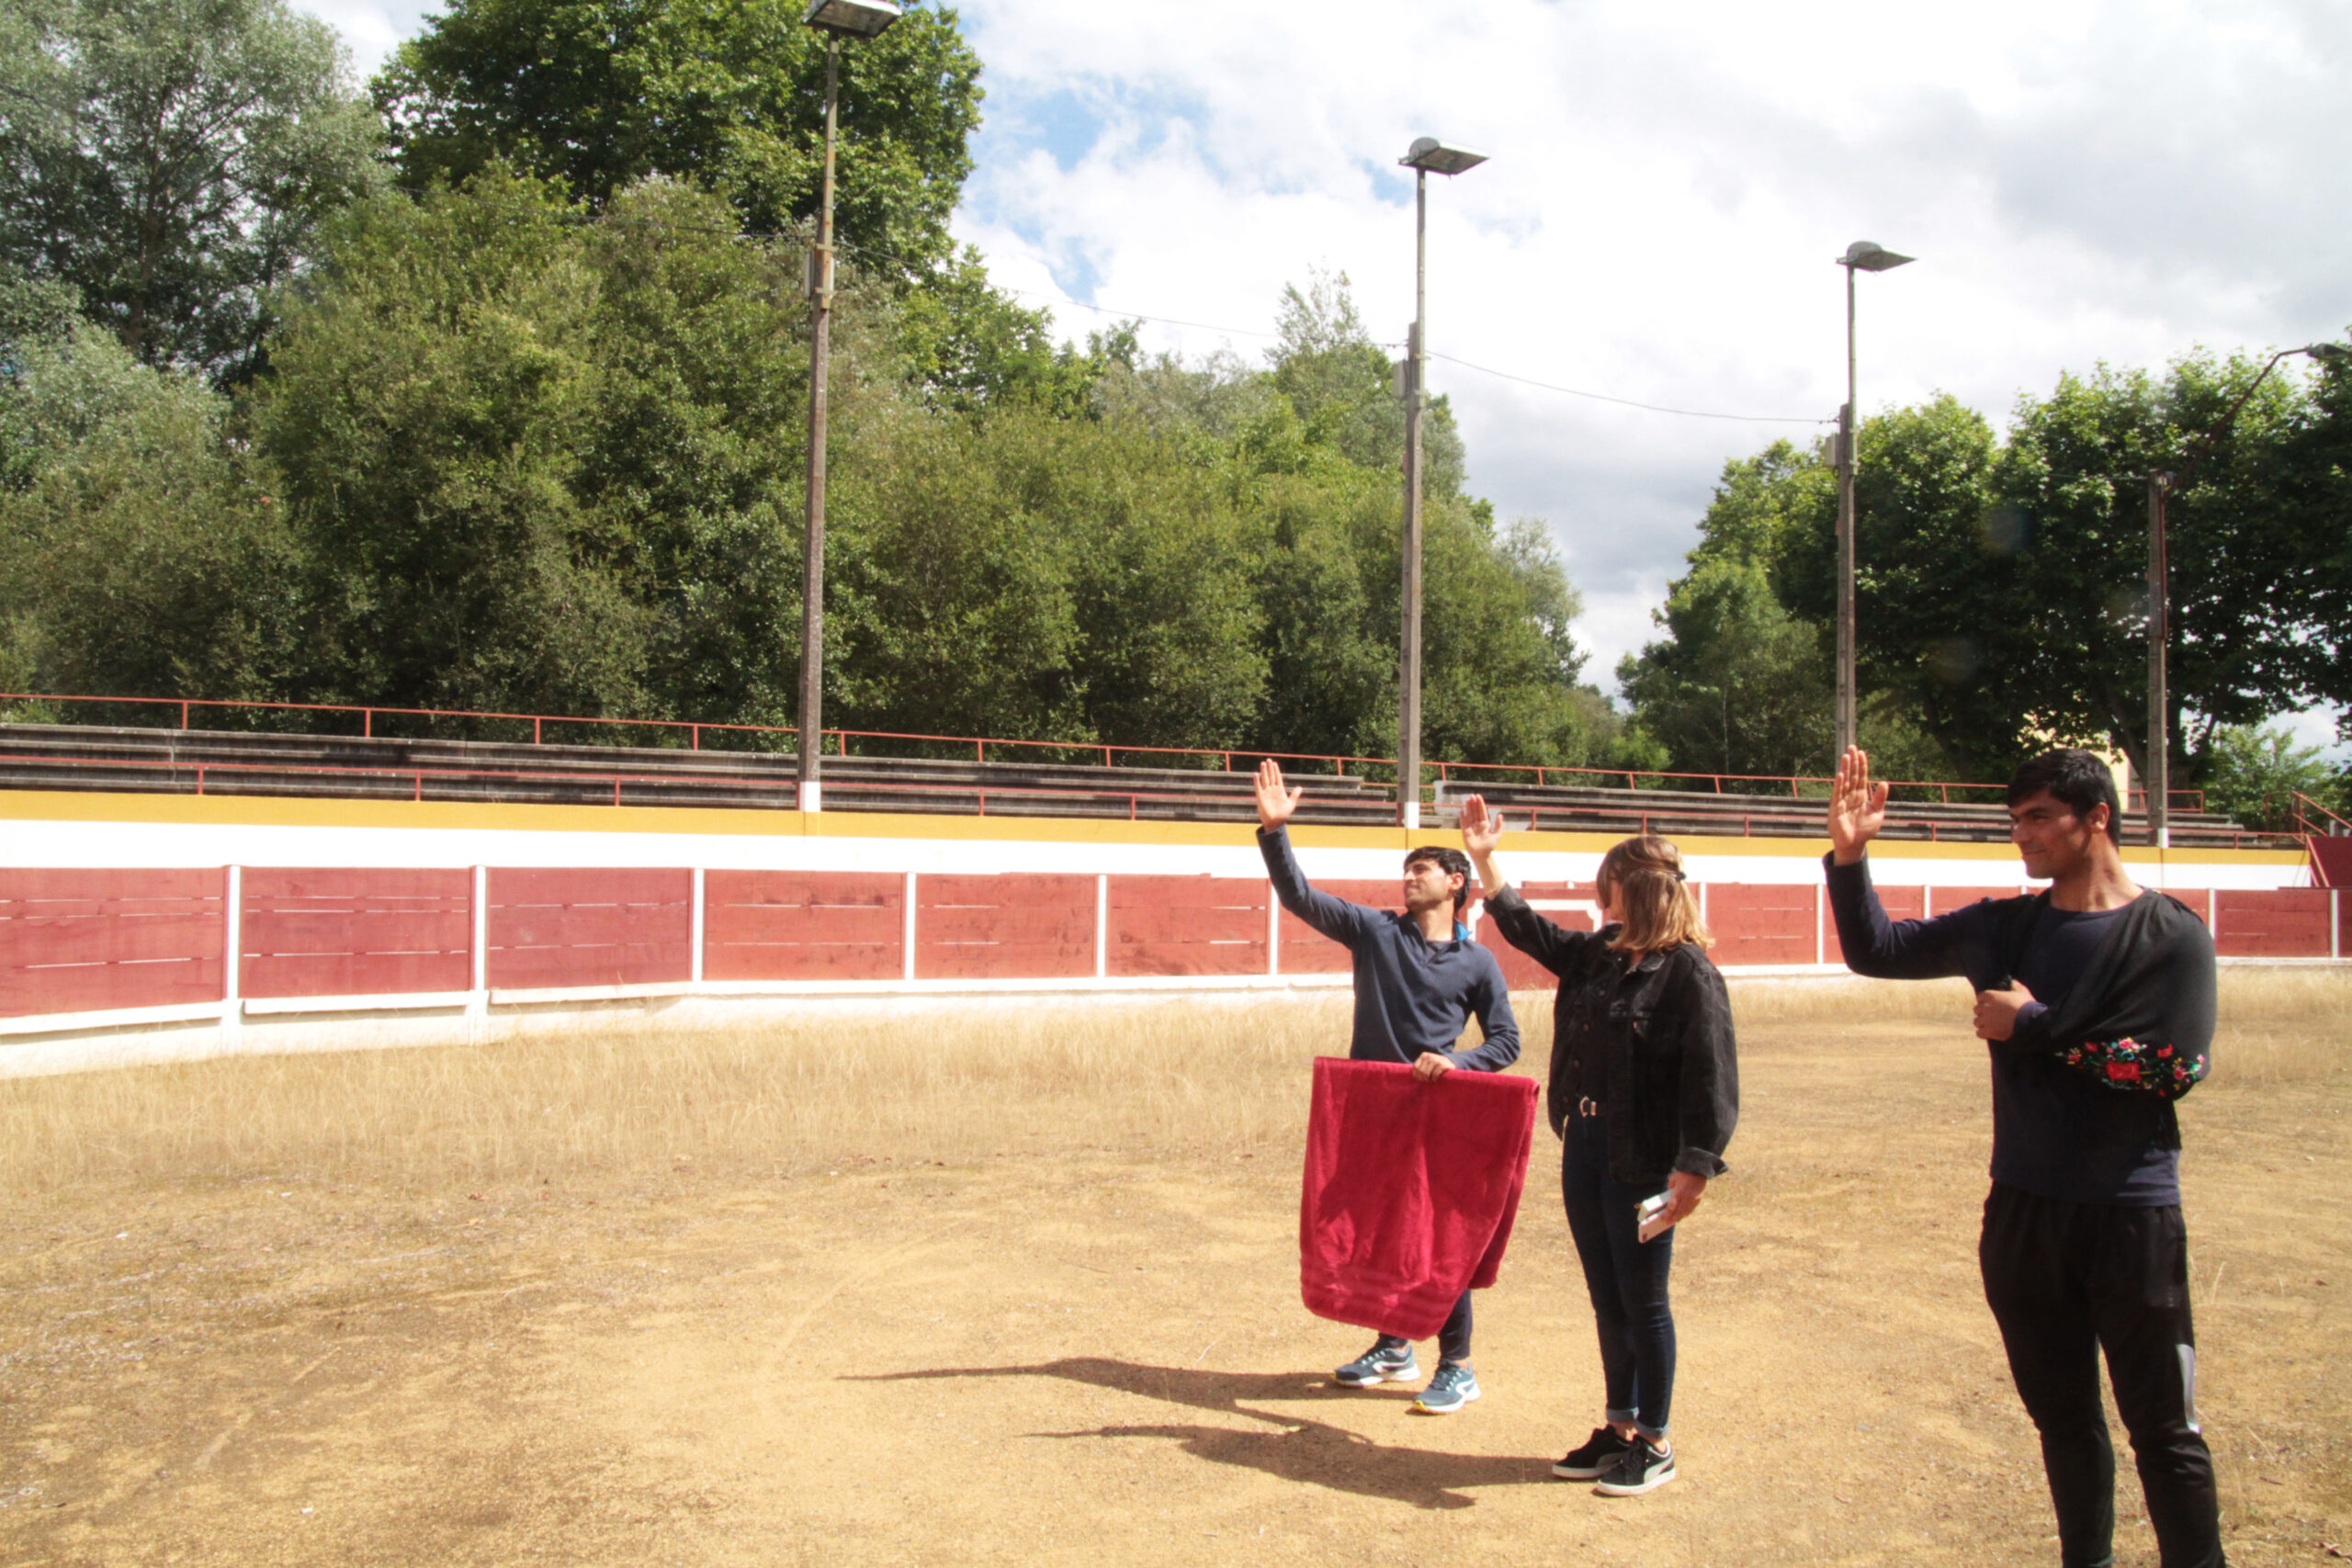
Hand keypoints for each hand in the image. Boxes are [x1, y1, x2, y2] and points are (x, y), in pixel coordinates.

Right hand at [1254, 758, 1302, 830]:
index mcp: (1280, 791)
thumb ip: (1295, 795)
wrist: (1275, 822)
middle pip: (1271, 776)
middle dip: (1270, 768)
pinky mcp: (1260, 797)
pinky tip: (1256, 774)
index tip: (1274, 763)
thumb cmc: (1283, 815)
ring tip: (1263, 763)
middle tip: (1268, 760)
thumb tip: (1300, 787)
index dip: (1276, 771)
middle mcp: (1272, 790)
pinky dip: (1257, 781)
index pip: (1277, 778)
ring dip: (1264, 772)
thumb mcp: (1291, 804)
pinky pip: (1258, 787)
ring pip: (1265, 779)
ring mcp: (1266, 793)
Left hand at [1411, 1052, 1453, 1081]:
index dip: (1417, 1075)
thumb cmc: (1436, 1066)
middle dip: (1423, 1078)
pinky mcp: (1443, 1065)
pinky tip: (1436, 1079)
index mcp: (1424, 1055)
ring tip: (1431, 1080)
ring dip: (1428, 1079)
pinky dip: (1434, 1079)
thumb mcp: (1427, 1064)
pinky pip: (1434, 1074)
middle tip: (1427, 1081)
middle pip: (1420, 1071)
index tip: (1420, 1079)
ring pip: (1426, 1073)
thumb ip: (1420, 1067)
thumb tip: (1412, 1077)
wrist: (1450, 1063)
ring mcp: (1436, 1060)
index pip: (1415, 1067)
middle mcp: (1429, 1056)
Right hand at [1459, 794, 1503, 857]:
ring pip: (1469, 815)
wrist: (1482, 855)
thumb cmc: (1490, 846)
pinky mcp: (1465, 832)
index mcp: (1485, 824)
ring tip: (1468, 800)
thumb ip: (1498, 825)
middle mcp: (1477, 824)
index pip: (1482, 811)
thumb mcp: (1497, 835)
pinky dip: (1462, 817)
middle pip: (1475, 811)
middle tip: (1472, 795)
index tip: (1479, 796)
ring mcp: (1471, 827)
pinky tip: (1462, 810)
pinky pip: (1463, 822)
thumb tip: (1500, 815)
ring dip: (1468, 807)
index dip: (1480, 804)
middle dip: (1474, 804)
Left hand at [1659, 1170, 1706, 1228]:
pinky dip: (1687, 1212)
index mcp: (1678, 1192)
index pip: (1672, 1206)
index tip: (1664, 1218)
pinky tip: (1684, 1215)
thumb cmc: (1684, 1174)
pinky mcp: (1698, 1198)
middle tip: (1668, 1222)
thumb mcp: (1673, 1179)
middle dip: (1673, 1217)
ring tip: (1675, 1220)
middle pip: (1678, 1211)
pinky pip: (1692, 1208)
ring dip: (1680, 1216)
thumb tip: (1668, 1195)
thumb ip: (1670, 1188)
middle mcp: (1686, 1197)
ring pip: (1686, 1211)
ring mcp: (1693, 1198)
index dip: (1668, 1214)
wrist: (1698, 1170)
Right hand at [1827, 746, 1887, 864]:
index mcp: (1862, 796)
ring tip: (1846, 756)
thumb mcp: (1877, 813)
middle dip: (1853, 761)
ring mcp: (1843, 800)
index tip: (1862, 752)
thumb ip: (1880, 798)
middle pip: (1853, 775)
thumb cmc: (1865, 830)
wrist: (1855, 844)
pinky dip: (1839, 784)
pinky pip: (1838, 794)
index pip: (1862, 777)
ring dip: (1846, 769)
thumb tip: (1885, 782)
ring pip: (1845, 781)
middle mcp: (1852, 795)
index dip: (1862, 765)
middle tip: (1852, 747)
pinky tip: (1841, 774)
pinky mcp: (1836, 808)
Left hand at [1974, 980, 2033, 1040]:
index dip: (1984, 1002)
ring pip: (1976, 1022)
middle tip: (1992, 1017)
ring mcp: (1986, 1019)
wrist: (2031, 1021)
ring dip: (1983, 1024)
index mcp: (1991, 995)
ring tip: (1992, 1026)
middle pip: (1977, 1010)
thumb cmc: (2027, 1006)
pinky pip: (1979, 1033)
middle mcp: (1986, 1007)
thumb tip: (2013, 981)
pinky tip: (1991, 1033)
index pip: (1980, 997)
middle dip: (1983, 1013)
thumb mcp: (2023, 992)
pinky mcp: (1989, 1031)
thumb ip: (2016, 986)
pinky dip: (1984, 1034)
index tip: (1990, 1006)